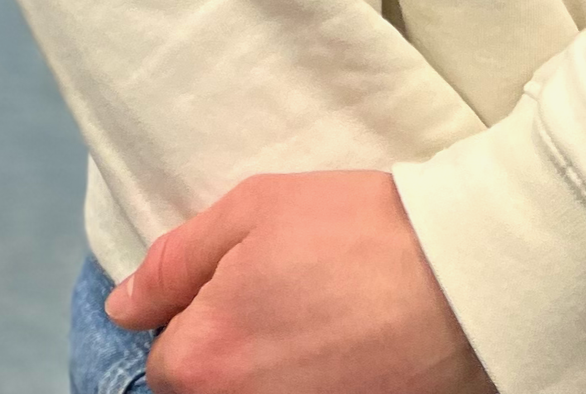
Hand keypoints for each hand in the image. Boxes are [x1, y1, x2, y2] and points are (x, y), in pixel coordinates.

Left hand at [105, 168, 494, 393]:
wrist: (462, 274)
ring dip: (271, 370)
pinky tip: (347, 352)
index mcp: (203, 358)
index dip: (200, 313)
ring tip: (322, 325)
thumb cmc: (357, 231)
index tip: (245, 282)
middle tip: (287, 302)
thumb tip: (123, 305)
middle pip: (206, 387)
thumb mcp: (254, 209)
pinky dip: (313, 381)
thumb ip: (175, 260)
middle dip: (233, 347)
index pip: (163, 356)